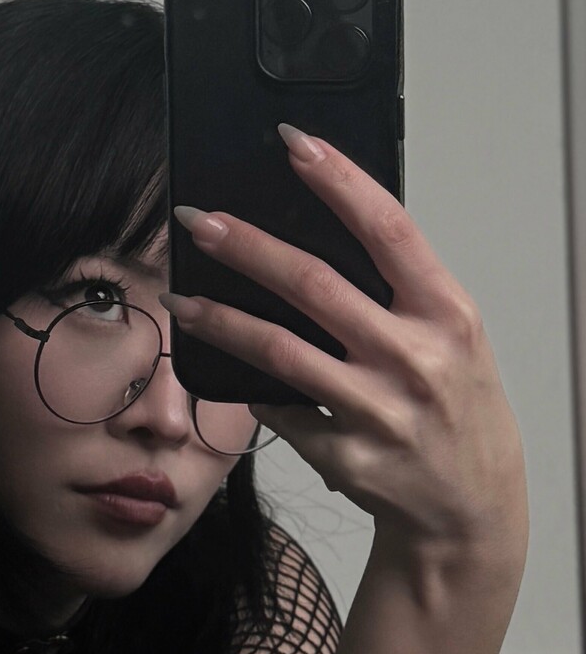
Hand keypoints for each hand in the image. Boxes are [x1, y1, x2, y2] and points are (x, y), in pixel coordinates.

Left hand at [163, 125, 526, 562]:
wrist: (471, 509)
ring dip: (220, 318)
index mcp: (447, 314)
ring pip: (278, 349)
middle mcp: (415, 358)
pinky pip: (278, 408)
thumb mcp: (451, 336)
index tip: (293, 143)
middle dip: (246, 245)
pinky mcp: (345, 455)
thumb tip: (316, 229)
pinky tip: (220, 366)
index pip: (388, 228)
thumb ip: (398, 288)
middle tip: (197, 219)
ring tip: (181, 295)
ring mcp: (378, 410)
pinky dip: (245, 385)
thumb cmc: (456, 407)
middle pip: (314, 283)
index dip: (339, 180)